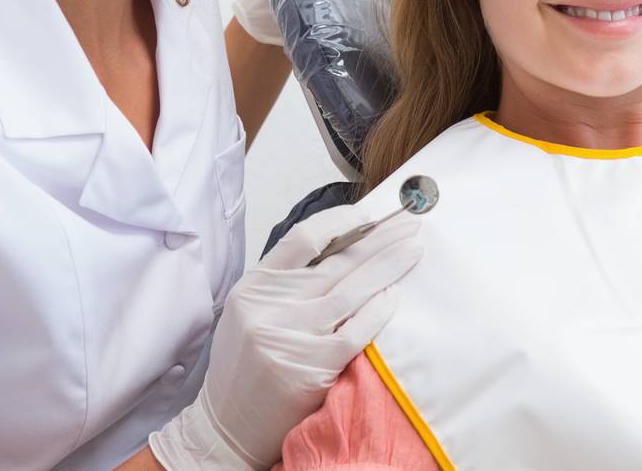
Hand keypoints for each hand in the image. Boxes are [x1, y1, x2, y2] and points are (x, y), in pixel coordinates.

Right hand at [148, 205, 423, 469]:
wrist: (227, 426)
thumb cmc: (245, 366)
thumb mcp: (251, 311)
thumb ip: (288, 282)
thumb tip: (344, 245)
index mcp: (253, 287)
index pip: (303, 238)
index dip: (341, 221)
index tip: (370, 214)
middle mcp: (270, 308)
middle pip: (336, 260)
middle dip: (378, 238)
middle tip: (408, 221)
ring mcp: (292, 336)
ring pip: (351, 290)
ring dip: (388, 265)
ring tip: (414, 248)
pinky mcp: (313, 366)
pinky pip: (356, 331)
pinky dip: (379, 311)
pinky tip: (396, 294)